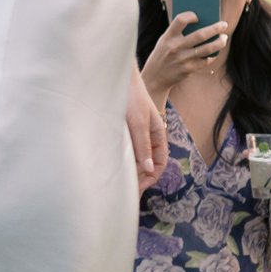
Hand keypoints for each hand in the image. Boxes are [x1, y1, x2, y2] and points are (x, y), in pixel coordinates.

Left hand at [126, 69, 167, 192]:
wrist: (116, 79)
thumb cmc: (131, 98)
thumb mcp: (138, 123)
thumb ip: (143, 145)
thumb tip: (148, 169)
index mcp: (157, 135)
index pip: (160, 163)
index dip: (151, 177)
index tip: (137, 188)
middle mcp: (147, 137)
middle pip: (147, 163)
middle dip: (139, 178)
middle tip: (125, 192)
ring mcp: (134, 134)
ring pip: (134, 158)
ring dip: (129, 170)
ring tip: (117, 182)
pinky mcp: (122, 132)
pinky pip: (124, 150)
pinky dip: (120, 160)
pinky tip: (110, 167)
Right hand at [141, 10, 227, 96]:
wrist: (154, 77)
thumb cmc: (162, 55)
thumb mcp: (164, 42)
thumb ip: (178, 33)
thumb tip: (202, 24)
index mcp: (168, 37)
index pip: (180, 20)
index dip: (191, 15)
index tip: (198, 16)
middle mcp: (175, 47)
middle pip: (200, 35)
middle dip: (215, 28)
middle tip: (224, 24)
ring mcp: (182, 59)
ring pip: (207, 48)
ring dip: (219, 42)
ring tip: (224, 38)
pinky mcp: (188, 69)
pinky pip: (206, 60)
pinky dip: (212, 55)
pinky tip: (215, 52)